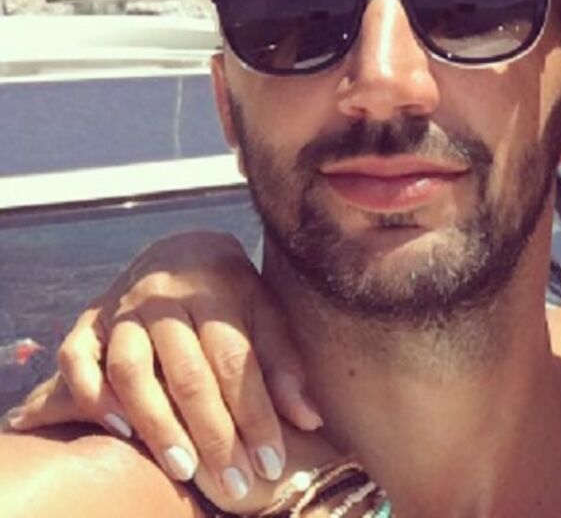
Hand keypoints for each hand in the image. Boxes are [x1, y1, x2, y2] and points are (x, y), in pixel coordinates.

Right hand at [6, 231, 322, 504]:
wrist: (181, 248)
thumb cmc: (233, 293)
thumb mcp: (266, 313)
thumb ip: (285, 364)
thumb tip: (310, 420)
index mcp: (218, 287)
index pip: (237, 362)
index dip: (255, 416)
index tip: (271, 464)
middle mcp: (165, 295)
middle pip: (188, 374)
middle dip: (213, 436)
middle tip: (233, 484)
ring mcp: (121, 305)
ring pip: (132, 370)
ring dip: (157, 424)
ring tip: (184, 469)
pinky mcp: (87, 319)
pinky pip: (77, 358)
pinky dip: (94, 394)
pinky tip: (121, 431)